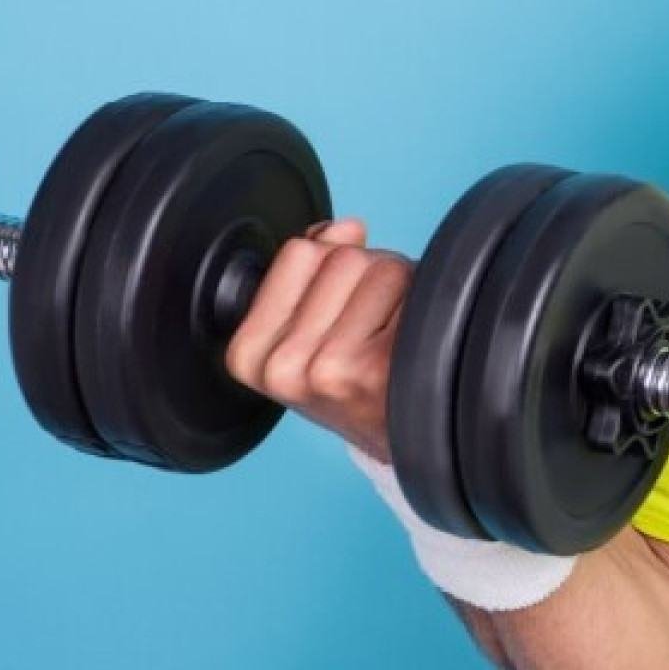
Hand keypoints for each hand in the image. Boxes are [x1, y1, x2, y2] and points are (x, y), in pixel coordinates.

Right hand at [222, 218, 413, 462]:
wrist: (405, 442)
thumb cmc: (357, 382)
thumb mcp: (308, 328)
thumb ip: (313, 267)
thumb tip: (343, 227)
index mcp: (248, 354)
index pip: (299, 252)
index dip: (331, 267)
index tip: (338, 311)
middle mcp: (281, 366)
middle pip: (341, 257)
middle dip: (367, 277)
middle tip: (373, 326)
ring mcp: (327, 369)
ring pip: (377, 267)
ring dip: (397, 288)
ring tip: (391, 332)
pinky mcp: (376, 367)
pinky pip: (407, 288)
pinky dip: (420, 302)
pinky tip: (410, 341)